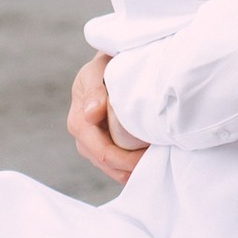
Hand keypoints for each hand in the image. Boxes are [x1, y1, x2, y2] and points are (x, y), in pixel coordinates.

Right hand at [68, 52, 147, 180]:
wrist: (107, 69)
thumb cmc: (103, 68)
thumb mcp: (97, 71)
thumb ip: (94, 90)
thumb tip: (91, 114)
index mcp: (78, 123)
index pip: (103, 153)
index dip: (127, 159)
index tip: (151, 152)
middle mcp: (82, 139)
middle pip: (108, 165)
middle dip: (133, 166)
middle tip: (159, 158)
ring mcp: (91, 147)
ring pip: (113, 170)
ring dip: (133, 169)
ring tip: (156, 161)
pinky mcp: (103, 148)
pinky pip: (116, 167)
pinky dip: (131, 167)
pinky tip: (148, 160)